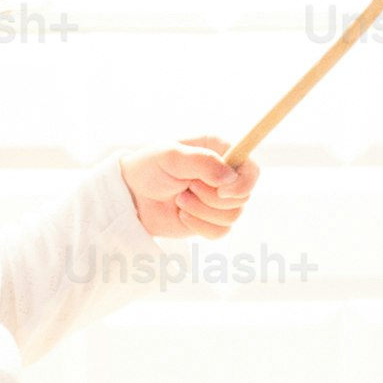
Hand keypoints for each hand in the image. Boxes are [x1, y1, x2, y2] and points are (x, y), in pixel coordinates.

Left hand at [120, 136, 256, 240]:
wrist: (131, 197)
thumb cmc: (148, 168)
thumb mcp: (171, 156)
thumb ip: (202, 162)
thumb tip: (229, 179)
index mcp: (218, 150)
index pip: (250, 168)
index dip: (244, 182)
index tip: (224, 191)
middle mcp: (223, 174)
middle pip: (243, 196)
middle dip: (212, 197)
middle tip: (187, 188)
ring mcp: (218, 199)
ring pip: (233, 215)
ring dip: (203, 211)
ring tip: (180, 200)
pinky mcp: (210, 220)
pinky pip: (222, 231)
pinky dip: (200, 226)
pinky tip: (182, 215)